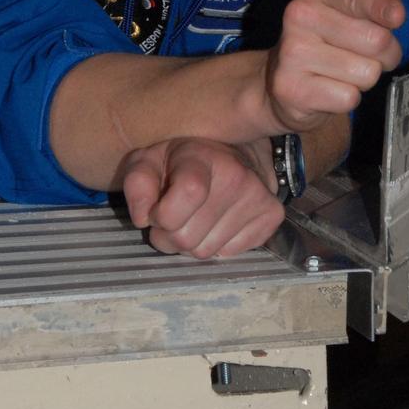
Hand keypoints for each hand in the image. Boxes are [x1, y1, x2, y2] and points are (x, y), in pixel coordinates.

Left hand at [121, 136, 283, 257]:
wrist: (230, 153)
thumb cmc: (182, 161)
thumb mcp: (148, 162)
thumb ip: (137, 183)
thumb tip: (142, 217)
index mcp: (203, 157)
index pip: (186, 196)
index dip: (161, 215)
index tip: (157, 211)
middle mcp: (237, 176)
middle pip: (186, 238)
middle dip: (170, 235)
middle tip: (174, 216)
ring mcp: (259, 197)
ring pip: (205, 252)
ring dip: (192, 243)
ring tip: (194, 219)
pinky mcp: (272, 216)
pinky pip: (228, 254)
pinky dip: (216, 245)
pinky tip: (216, 222)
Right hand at [263, 0, 404, 134]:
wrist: (284, 82)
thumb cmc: (329, 42)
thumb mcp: (351, 13)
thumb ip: (375, 5)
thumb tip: (394, 9)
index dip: (381, 6)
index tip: (397, 17)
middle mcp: (300, 14)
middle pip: (376, 39)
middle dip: (387, 54)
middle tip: (371, 57)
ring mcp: (293, 51)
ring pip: (367, 72)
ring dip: (365, 78)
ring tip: (345, 73)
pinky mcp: (292, 88)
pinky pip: (349, 97)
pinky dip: (347, 98)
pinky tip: (329, 90)